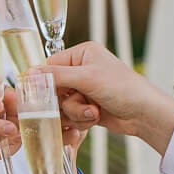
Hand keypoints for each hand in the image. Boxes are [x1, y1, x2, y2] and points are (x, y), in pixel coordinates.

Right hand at [38, 42, 173, 151]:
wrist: (144, 114)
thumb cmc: (123, 89)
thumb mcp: (87, 78)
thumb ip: (56, 76)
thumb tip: (29, 74)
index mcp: (82, 54)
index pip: (49, 66)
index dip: (44, 82)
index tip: (39, 95)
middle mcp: (81, 70)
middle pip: (53, 89)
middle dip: (66, 101)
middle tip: (79, 102)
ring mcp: (84, 90)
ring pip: (61, 106)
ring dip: (75, 112)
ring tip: (93, 111)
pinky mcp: (86, 107)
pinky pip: (70, 116)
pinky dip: (81, 119)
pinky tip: (96, 117)